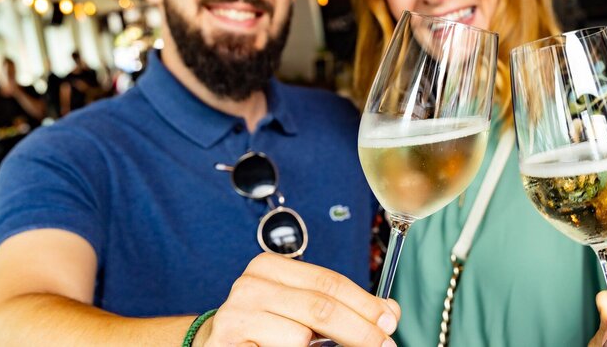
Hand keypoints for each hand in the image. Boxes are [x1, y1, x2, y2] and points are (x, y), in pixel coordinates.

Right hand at [199, 253, 399, 346]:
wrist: (216, 344)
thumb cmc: (265, 326)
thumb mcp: (303, 307)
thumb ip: (344, 305)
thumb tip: (390, 312)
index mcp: (270, 268)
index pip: (329, 282)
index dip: (365, 304)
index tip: (389, 322)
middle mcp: (250, 286)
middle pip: (321, 308)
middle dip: (359, 330)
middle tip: (383, 345)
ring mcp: (236, 316)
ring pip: (299, 337)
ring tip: (312, 346)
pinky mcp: (229, 345)